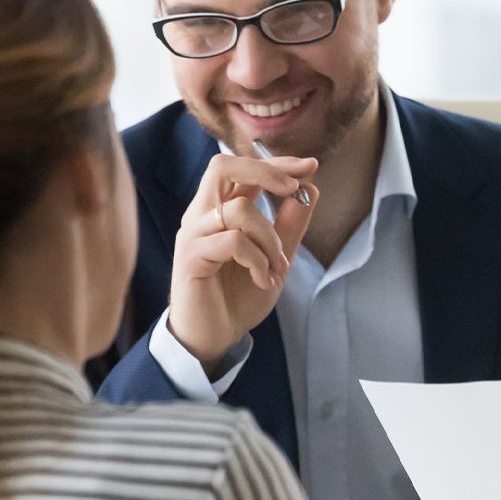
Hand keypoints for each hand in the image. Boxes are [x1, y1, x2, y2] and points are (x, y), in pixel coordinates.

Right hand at [168, 151, 317, 367]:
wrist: (214, 337)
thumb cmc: (237, 298)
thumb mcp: (275, 258)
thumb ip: (290, 226)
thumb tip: (310, 190)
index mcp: (219, 210)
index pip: (242, 169)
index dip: (275, 162)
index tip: (310, 166)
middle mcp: (202, 215)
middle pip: (222, 166)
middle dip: (264, 171)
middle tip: (292, 189)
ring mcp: (193, 234)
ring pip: (239, 210)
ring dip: (270, 238)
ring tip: (276, 267)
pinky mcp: (190, 256)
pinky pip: (233, 241)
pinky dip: (258, 259)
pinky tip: (263, 280)